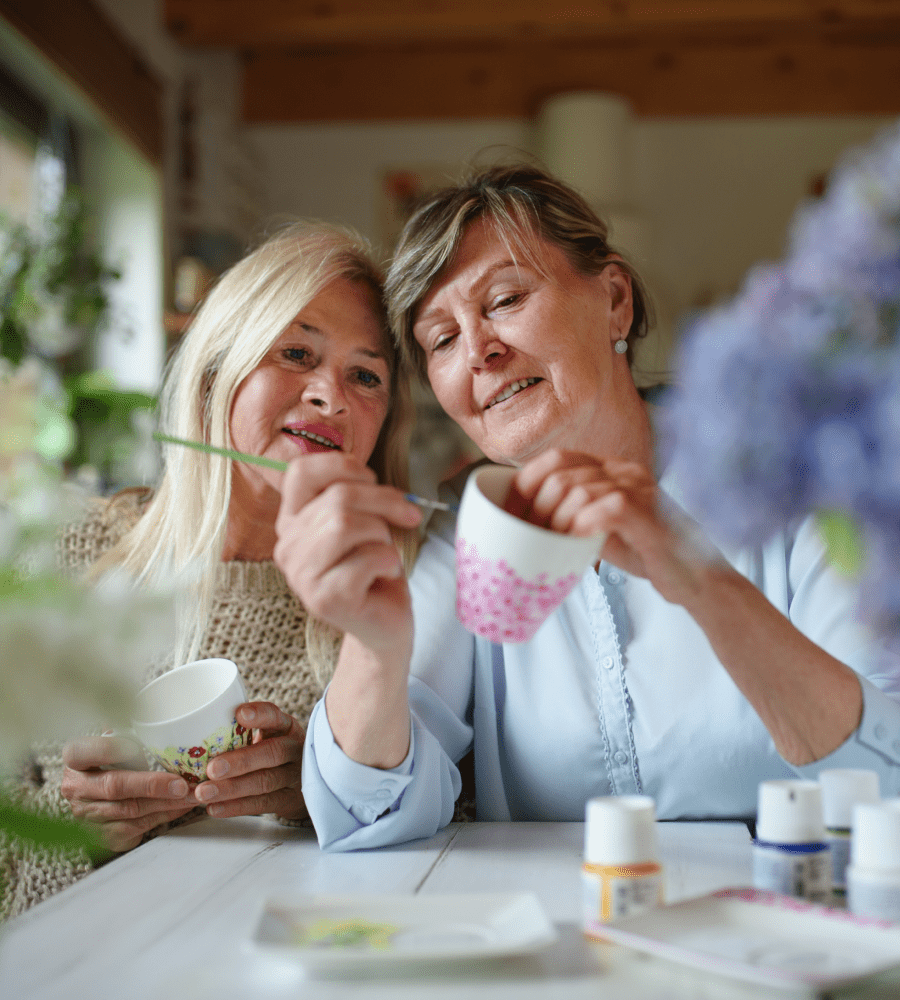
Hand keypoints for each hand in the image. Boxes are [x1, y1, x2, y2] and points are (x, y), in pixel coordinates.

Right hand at [61, 734, 194, 852]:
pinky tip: (180, 806)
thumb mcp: (114, 739)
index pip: (87, 751)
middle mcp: (76, 788)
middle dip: (152, 785)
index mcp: (75, 757)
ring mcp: (87, 815)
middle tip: (180, 783)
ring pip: (130, 811)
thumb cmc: (114, 758)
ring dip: (165, 803)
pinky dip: (163, 816)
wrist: (100, 794)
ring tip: (190, 794)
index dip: (112, 749)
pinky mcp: (103, 835)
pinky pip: (137, 828)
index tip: (138, 748)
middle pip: (115, 787)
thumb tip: (157, 724)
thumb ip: (128, 731)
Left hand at [194, 702, 305, 820]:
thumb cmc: (271, 751)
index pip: (276, 717)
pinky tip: (215, 808)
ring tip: (204, 792)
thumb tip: (198, 726)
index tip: (239, 714)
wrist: (302, 781)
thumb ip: (242, 731)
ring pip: (264, 782)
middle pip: (272, 753)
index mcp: (286, 727)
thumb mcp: (267, 735)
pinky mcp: (289, 800)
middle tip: (212, 768)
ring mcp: (295, 776)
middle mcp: (295, 749)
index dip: (260, 715)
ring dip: (232, 789)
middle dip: (240, 762)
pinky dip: (236, 807)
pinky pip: (262, 804)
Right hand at [274, 452, 420, 657]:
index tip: (373, 482)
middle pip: (336, 498)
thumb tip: (371, 478)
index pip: (300, 471)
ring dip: (382, 533)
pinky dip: (389, 560)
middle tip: (407, 516)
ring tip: (386, 550)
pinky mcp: (324, 600)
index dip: (344, 466)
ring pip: (346, 524)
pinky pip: (366, 558)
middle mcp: (288, 546)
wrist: (384, 624)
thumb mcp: (365, 520)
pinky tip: (386, 574)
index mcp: (292, 520)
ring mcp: (302, 575)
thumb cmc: (375, 567)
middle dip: (384, 501)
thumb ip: (357, 494)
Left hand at [511, 449, 719, 607]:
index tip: (510, 513)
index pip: (556, 458)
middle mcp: (624, 471)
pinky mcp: (649, 514)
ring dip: (556, 522)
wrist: (695, 578)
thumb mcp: (599, 530)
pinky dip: (581, 528)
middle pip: (561, 472)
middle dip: (535, 508)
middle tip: (529, 537)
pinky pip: (604, 509)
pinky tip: (577, 544)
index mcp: (611, 469)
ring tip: (554, 546)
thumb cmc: (646, 553)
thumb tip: (523, 523)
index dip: (525, 482)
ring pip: (578, 490)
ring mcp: (639, 489)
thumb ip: (570, 517)